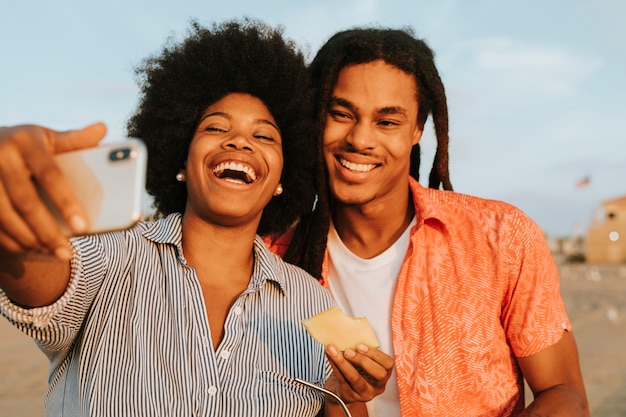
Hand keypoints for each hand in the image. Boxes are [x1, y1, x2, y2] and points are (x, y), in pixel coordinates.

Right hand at [0, 123, 106, 258]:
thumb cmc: (26, 144)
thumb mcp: (47, 137)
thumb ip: (74, 140)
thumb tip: (102, 128)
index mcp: (25, 141)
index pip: (50, 175)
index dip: (66, 202)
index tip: (82, 227)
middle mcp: (0, 157)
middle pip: (26, 202)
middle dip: (48, 231)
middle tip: (68, 253)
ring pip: (5, 216)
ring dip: (29, 239)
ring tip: (52, 253)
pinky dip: (10, 240)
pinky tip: (29, 249)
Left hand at [324, 343, 393, 403]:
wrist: (339, 389)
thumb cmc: (354, 370)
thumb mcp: (362, 361)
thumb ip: (361, 351)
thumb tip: (349, 332)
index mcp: (384, 374)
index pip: (388, 364)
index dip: (375, 354)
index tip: (360, 345)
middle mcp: (378, 386)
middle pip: (378, 374)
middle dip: (362, 360)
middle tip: (348, 351)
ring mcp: (365, 393)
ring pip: (356, 378)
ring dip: (343, 362)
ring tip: (333, 351)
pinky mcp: (350, 396)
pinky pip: (342, 380)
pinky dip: (335, 366)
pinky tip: (330, 357)